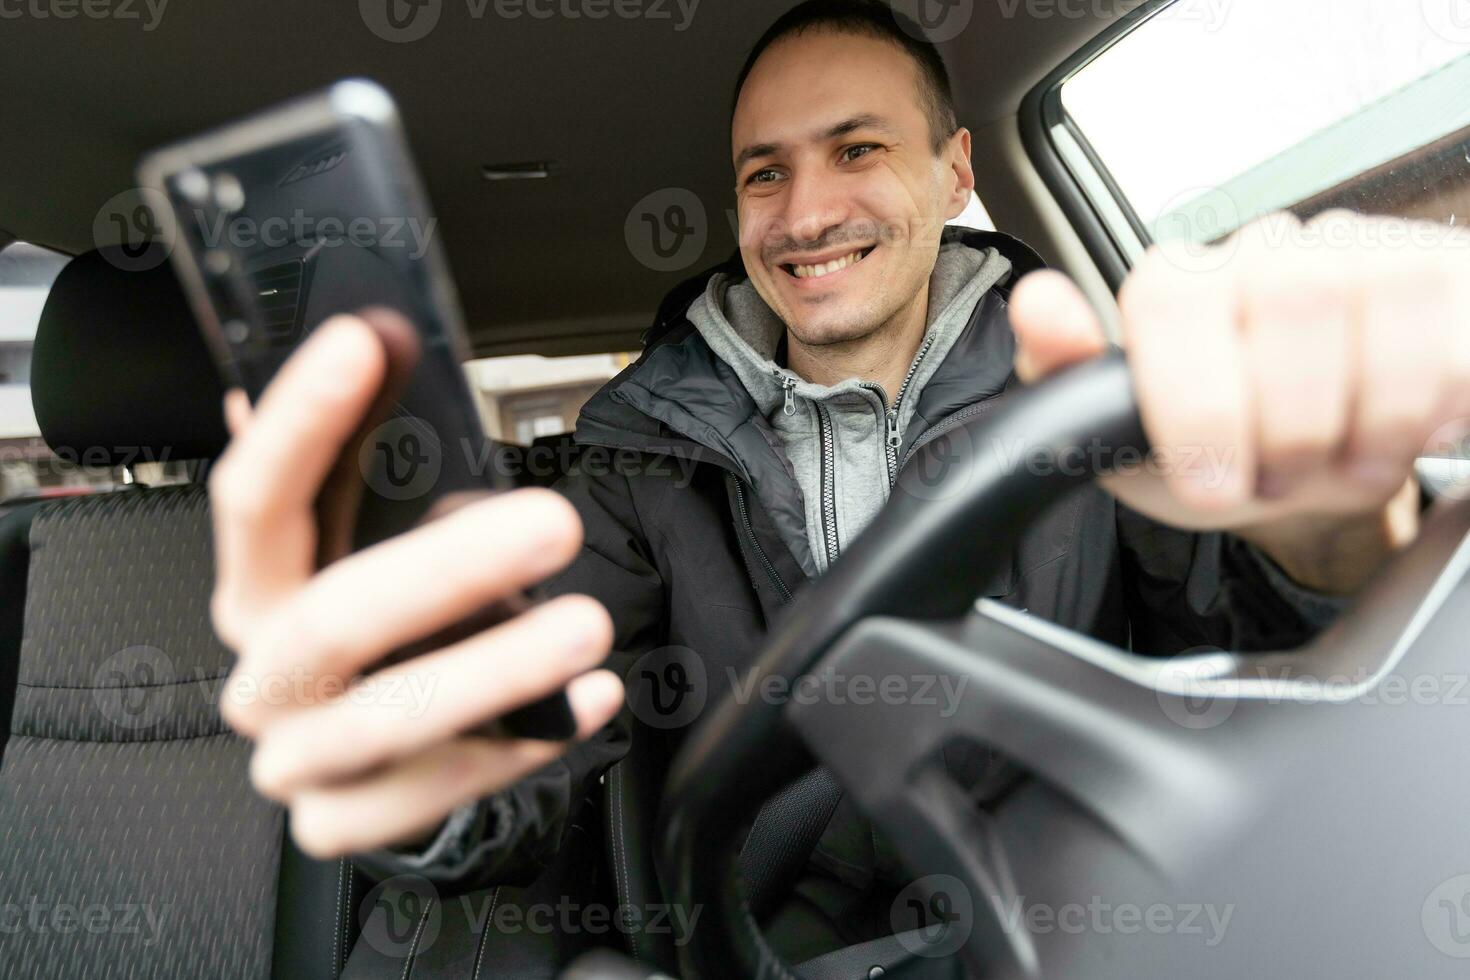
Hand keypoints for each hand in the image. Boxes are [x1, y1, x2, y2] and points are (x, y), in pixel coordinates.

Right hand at [208, 314, 621, 857]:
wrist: (368, 754)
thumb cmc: (384, 627)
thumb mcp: (376, 543)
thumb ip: (378, 473)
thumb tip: (384, 350)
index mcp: (257, 586)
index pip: (254, 500)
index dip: (300, 421)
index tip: (365, 342)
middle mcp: (263, 673)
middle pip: (329, 622)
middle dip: (445, 568)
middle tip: (551, 523)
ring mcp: (297, 757)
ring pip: (384, 720)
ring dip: (496, 670)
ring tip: (584, 626)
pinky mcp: (346, 821)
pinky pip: (435, 791)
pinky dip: (520, 745)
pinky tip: (586, 701)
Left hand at [1008, 209, 1469, 592]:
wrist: (1305, 478)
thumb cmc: (1213, 453)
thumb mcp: (1120, 441)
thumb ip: (1065, 375)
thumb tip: (1036, 306)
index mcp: (1182, 286)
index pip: (1176, 300)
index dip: (1198, 401)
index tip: (1213, 480)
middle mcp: (1271, 253)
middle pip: (1293, 298)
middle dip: (1294, 423)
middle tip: (1284, 478)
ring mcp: (1366, 258)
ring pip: (1389, 302)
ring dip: (1372, 419)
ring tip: (1343, 463)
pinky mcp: (1445, 283)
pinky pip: (1459, 329)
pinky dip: (1440, 403)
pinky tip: (1414, 432)